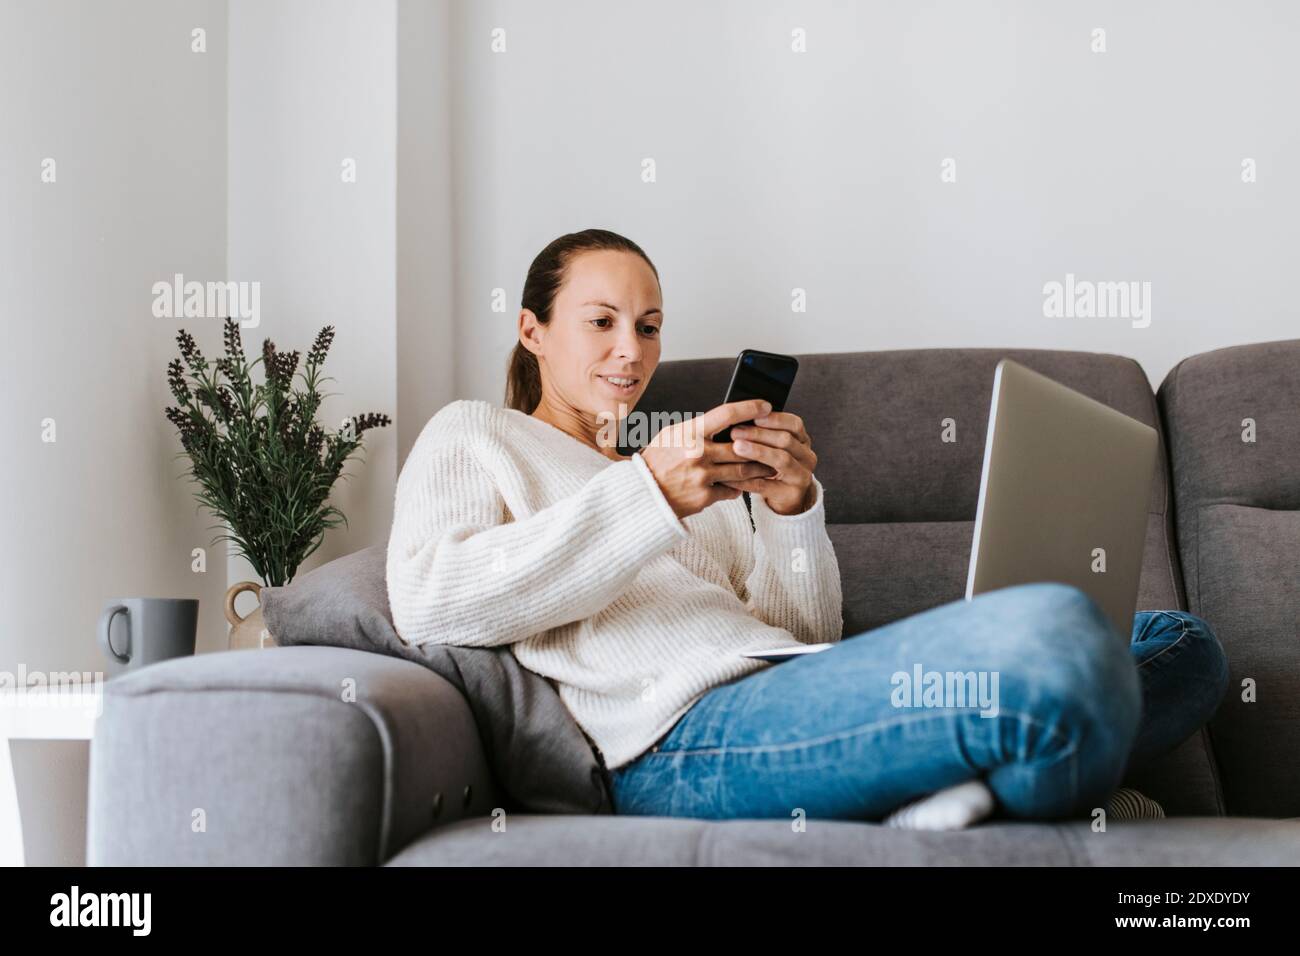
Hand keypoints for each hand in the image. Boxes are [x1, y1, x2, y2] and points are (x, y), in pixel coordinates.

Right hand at [639, 398, 779, 520]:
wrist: (642, 493)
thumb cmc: (657, 460)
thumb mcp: (671, 435)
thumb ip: (697, 428)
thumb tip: (725, 421)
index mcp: (690, 432)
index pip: (727, 414)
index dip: (750, 408)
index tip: (766, 405)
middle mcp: (698, 453)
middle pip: (743, 445)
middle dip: (762, 444)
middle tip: (775, 441)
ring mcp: (702, 476)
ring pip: (743, 470)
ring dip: (757, 467)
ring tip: (767, 464)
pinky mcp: (704, 496)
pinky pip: (732, 490)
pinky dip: (738, 487)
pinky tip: (741, 484)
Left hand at [717, 411, 817, 515]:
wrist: (787, 498)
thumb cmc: (774, 467)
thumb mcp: (775, 448)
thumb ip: (763, 434)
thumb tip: (737, 419)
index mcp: (803, 441)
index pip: (794, 424)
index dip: (775, 419)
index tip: (754, 416)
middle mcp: (807, 457)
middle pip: (786, 440)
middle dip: (759, 434)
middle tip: (735, 432)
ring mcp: (801, 477)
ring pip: (781, 460)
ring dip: (757, 451)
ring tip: (736, 447)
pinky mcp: (790, 495)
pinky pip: (765, 485)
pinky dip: (745, 479)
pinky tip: (729, 476)